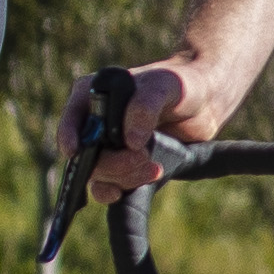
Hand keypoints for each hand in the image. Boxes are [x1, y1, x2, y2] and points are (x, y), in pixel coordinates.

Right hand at [76, 62, 202, 202]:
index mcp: (94, 96)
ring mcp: (110, 148)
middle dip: (111, 163)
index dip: (68, 135)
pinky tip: (142, 182)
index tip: (75, 151)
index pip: (72, 117)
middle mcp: (96, 124)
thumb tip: (130, 142)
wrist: (204, 102)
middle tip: (141, 158)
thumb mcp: (164, 86)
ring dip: (122, 177)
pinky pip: (114, 185)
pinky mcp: (126, 166)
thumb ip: (145, 106)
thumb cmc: (180, 84)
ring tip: (154, 168)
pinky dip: (123, 189)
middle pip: (86, 154)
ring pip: (99, 174)